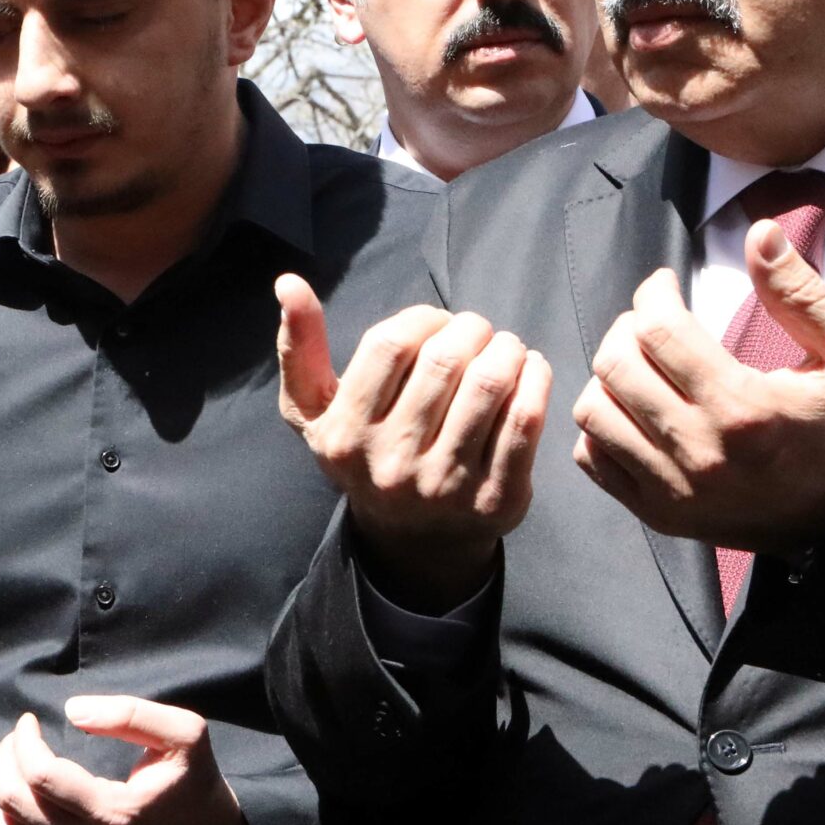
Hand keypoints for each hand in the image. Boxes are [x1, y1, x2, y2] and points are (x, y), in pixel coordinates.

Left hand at [0, 701, 249, 824]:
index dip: (23, 741)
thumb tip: (72, 712)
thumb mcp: (186, 734)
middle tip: (18, 739)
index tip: (30, 720)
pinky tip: (12, 806)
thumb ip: (132, 714)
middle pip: (15, 802)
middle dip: (4, 759)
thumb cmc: (196, 783)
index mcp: (115, 813)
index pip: (41, 776)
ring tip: (13, 768)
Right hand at [277, 276, 550, 609]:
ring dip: (508, 349)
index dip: (423, 318)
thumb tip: (288, 282)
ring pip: (490, 384)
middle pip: (446, 361)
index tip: (437, 322)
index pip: (390, 345)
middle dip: (472, 329)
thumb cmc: (364, 455)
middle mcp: (392, 462)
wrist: (411, 542)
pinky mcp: (495, 499)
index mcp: (344, 435)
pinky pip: (526, 420)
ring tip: (505, 348)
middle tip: (478, 332)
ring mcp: (446, 484)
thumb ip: (299, 348)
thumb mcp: (315, 413)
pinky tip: (529, 370)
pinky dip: (536, 380)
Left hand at [572, 235, 824, 553]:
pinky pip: (593, 460)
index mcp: (744, 407)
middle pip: (615, 366)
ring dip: (607, 376)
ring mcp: (672, 489)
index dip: (652, 294)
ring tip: (639, 364)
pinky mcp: (658, 515)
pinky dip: (601, 427)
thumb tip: (759, 233)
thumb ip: (803, 293)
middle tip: (650, 321)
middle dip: (625, 328)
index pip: (658, 331)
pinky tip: (633, 409)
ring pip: (593, 412)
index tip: (664, 285)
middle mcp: (699, 451)